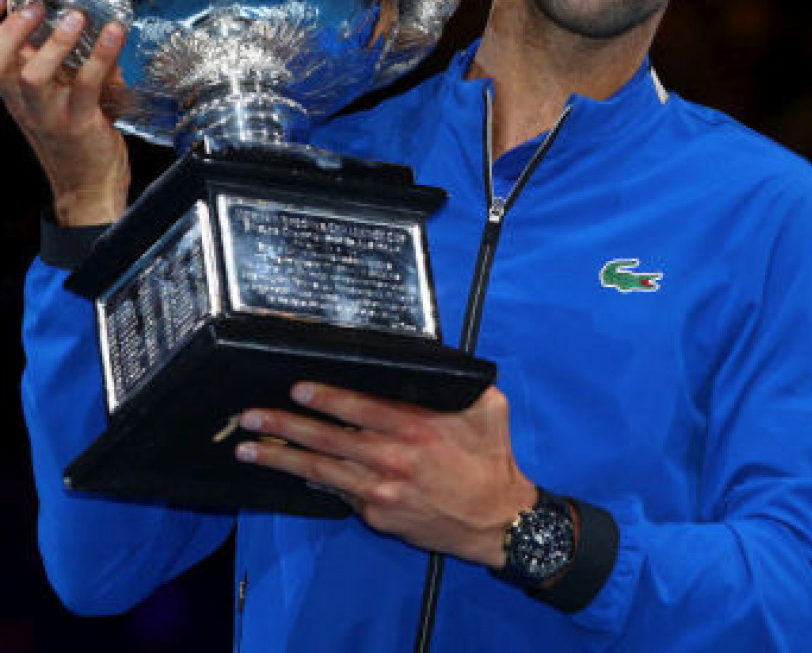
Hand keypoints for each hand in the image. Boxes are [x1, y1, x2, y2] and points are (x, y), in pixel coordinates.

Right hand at [0, 0, 129, 224]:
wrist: (90, 190)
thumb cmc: (78, 144)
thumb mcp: (62, 103)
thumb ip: (68, 72)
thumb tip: (88, 35)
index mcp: (18, 98)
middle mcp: (26, 106)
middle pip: (2, 64)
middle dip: (14, 30)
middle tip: (36, 5)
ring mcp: (50, 117)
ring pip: (35, 75)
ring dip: (55, 44)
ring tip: (76, 18)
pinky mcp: (79, 124)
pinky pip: (86, 85)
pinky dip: (100, 58)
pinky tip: (114, 37)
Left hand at [235, 383, 536, 566]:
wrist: (496, 520)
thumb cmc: (491, 459)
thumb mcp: (488, 408)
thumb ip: (459, 384)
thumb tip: (437, 361)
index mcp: (416, 427)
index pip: (360, 408)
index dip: (326, 398)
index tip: (297, 388)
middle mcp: (392, 459)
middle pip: (327, 439)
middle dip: (283, 426)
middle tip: (249, 417)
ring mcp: (381, 491)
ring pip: (321, 469)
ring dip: (280, 458)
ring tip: (247, 448)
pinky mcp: (377, 515)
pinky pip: (338, 492)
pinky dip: (311, 480)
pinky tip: (288, 471)